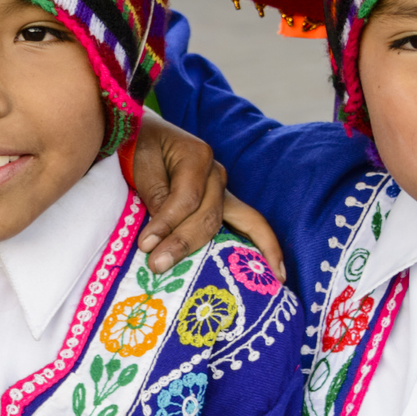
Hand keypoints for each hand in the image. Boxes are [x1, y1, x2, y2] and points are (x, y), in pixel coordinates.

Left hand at [132, 114, 284, 281]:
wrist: (144, 135)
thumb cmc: (140, 148)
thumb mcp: (141, 165)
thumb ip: (155, 193)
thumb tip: (162, 232)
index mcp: (197, 157)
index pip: (186, 199)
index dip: (166, 224)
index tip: (145, 246)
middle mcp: (217, 174)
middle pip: (208, 216)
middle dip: (184, 244)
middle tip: (157, 266)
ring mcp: (224, 190)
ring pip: (237, 224)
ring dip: (235, 253)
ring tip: (254, 280)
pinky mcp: (224, 204)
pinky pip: (249, 225)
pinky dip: (263, 246)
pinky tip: (276, 273)